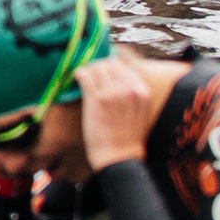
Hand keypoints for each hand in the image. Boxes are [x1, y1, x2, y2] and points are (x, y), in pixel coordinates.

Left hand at [73, 56, 153, 172]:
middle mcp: (130, 89)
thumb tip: (116, 77)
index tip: (102, 74)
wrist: (119, 157)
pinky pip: (84, 74)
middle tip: (91, 76)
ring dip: (88, 70)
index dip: (110, 69)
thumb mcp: (139, 111)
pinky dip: (78, 73)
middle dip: (98, 67)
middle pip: (110, 63)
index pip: (124, 66)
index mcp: (142, 92)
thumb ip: (132, 93)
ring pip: (96, 66)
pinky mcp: (97, 99)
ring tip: (84, 79)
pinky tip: (76, 79)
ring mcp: (113, 93)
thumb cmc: (126, 137)